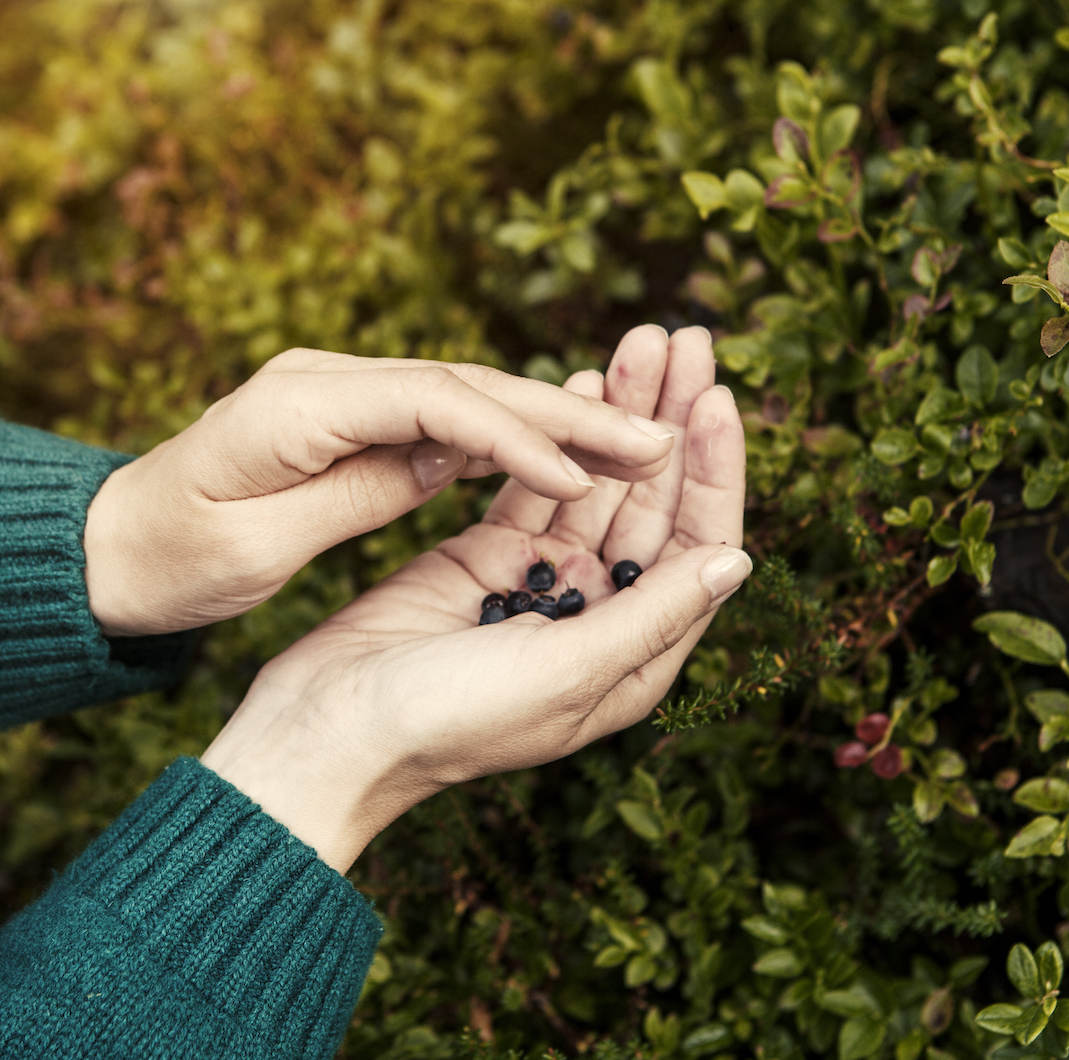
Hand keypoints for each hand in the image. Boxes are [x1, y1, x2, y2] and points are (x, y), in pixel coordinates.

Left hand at [82, 348, 678, 635]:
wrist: (111, 543)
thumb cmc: (169, 556)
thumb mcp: (258, 545)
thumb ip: (357, 492)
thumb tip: (452, 458)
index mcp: (297, 401)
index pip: (431, 400)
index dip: (514, 434)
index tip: (584, 477)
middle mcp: (325, 378)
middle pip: (463, 385)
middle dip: (562, 414)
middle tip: (658, 435)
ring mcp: (340, 392)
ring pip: (465, 398)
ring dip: (551, 423)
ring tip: (641, 443)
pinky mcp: (350, 419)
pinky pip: (444, 420)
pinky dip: (507, 438)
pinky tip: (567, 455)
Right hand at [201, 325, 748, 870]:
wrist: (331, 729)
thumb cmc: (451, 721)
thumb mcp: (566, 672)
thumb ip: (651, 615)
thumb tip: (737, 560)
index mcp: (633, 656)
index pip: (695, 546)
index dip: (711, 471)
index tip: (713, 400)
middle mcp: (598, 616)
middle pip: (652, 502)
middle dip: (672, 418)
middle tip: (689, 338)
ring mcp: (540, 583)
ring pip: (597, 483)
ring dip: (620, 414)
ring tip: (640, 339)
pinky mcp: (484, 556)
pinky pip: (537, 487)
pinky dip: (557, 438)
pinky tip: (577, 384)